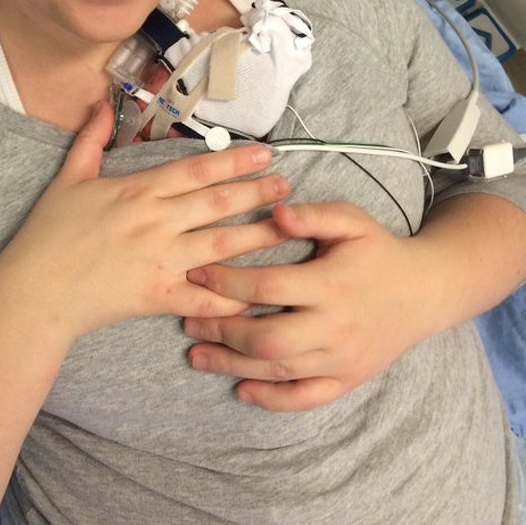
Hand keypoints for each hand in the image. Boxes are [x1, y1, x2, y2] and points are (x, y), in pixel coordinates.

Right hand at [0, 101, 289, 341]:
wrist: (35, 290)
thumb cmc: (49, 234)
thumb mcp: (68, 178)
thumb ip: (91, 139)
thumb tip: (101, 103)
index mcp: (138, 190)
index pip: (196, 169)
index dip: (233, 160)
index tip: (263, 155)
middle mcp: (156, 221)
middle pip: (217, 202)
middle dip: (256, 192)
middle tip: (287, 184)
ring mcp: (160, 259)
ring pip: (220, 244)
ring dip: (257, 234)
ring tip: (287, 225)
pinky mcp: (158, 296)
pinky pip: (203, 296)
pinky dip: (232, 295)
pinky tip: (259, 291)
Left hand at [184, 201, 442, 411]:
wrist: (424, 290)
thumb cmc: (377, 249)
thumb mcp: (351, 219)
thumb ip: (313, 214)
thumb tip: (276, 212)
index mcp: (331, 284)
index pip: (268, 287)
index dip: (227, 282)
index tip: (196, 274)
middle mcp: (335, 327)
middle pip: (267, 339)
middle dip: (221, 332)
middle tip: (187, 322)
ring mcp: (342, 359)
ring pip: (279, 371)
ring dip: (232, 365)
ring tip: (196, 355)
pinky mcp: (348, 380)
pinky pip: (305, 398)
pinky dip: (271, 399)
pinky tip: (240, 390)